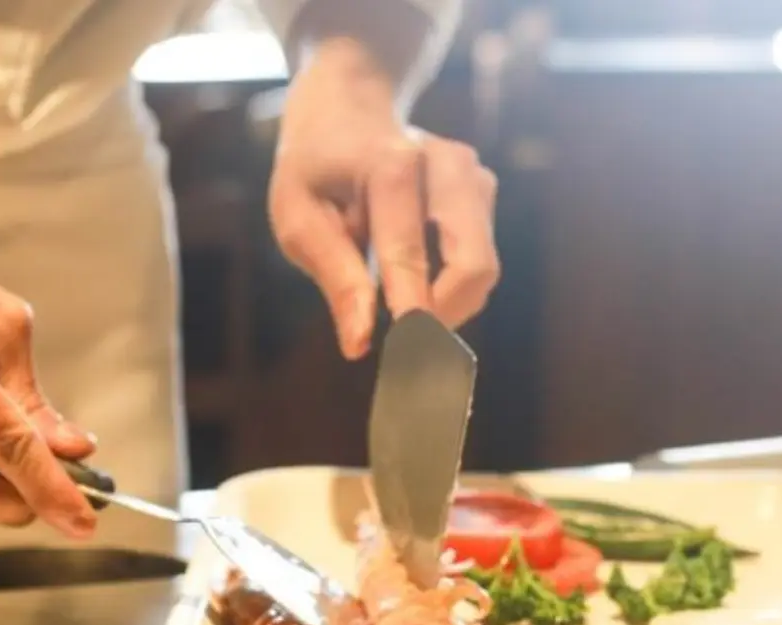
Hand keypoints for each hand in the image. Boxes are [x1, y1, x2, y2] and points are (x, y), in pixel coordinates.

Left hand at [267, 48, 500, 359]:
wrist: (349, 105)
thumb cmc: (315, 168)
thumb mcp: (298, 217)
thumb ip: (334, 276)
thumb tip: (360, 343)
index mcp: (392, 167)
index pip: (410, 254)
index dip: (414, 314)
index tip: (410, 361)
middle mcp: (446, 165)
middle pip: (474, 265)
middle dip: (445, 317)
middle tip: (406, 348)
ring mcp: (473, 175)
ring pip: (482, 268)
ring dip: (446, 303)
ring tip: (398, 304)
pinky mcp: (484, 189)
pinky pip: (478, 257)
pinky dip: (449, 283)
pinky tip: (413, 274)